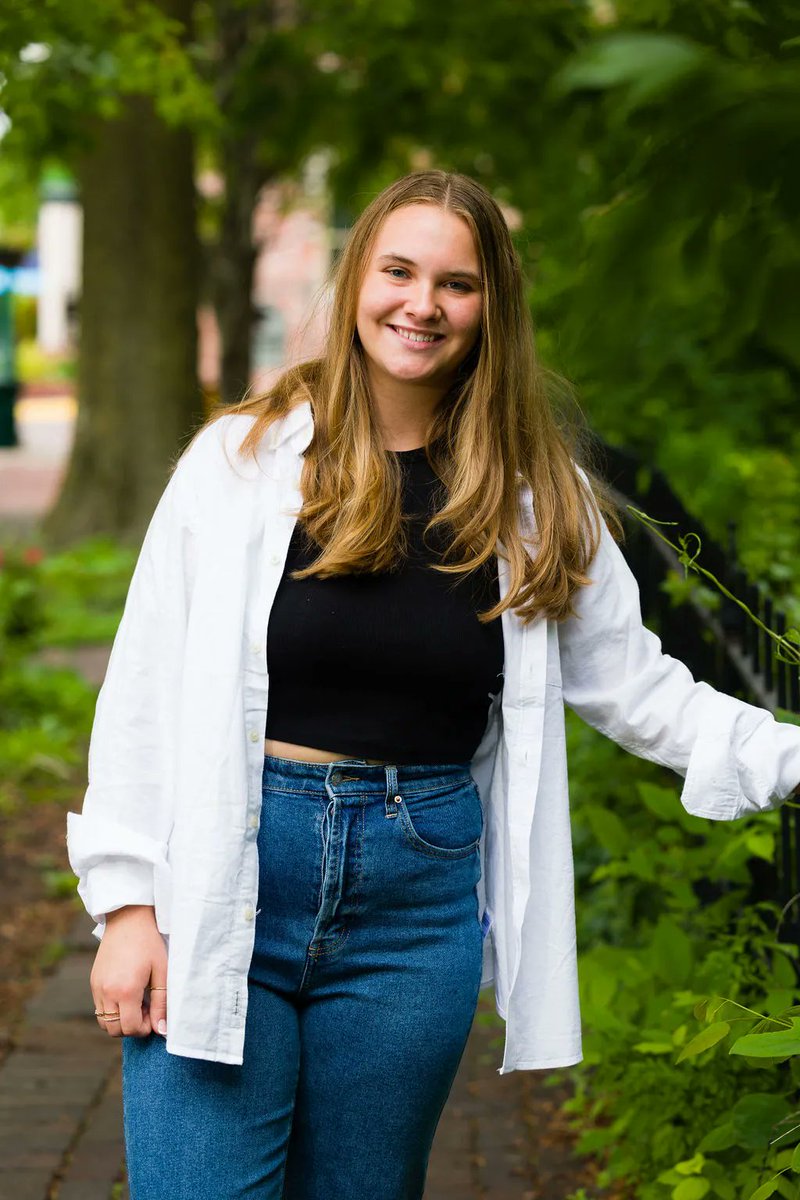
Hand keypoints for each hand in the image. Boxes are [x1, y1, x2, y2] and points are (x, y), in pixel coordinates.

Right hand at [90, 905, 167, 1038]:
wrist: (128, 919)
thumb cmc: (149, 943)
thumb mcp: (162, 971)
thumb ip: (161, 1003)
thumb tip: (162, 1030)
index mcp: (125, 990)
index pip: (131, 1028)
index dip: (145, 1028)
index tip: (154, 1015)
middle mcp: (106, 991)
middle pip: (114, 1030)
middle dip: (132, 1027)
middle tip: (147, 1009)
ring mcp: (97, 987)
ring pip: (104, 1022)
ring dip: (120, 1021)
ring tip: (137, 1003)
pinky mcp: (93, 982)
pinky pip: (99, 1008)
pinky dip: (112, 1010)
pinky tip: (127, 994)